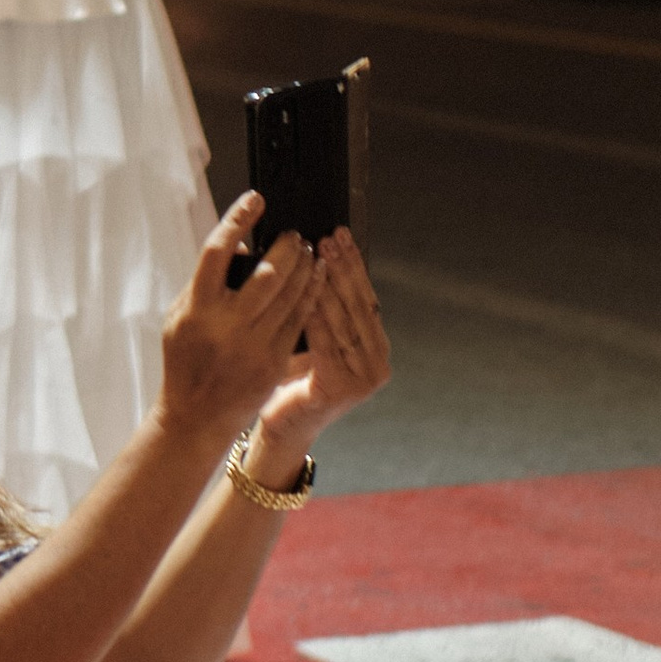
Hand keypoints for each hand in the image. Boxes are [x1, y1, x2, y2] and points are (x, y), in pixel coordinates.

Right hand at [155, 197, 319, 449]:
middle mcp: (226, 325)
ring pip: (291, 293)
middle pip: (267, 271)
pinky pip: (300, 318)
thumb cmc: (186, 359)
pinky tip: (317, 277)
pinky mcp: (274, 360)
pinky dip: (312, 292)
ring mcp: (253, 344)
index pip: (217, 252)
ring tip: (309, 250)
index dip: (237, 220)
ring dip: (306, 266)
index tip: (254, 199)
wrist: (196, 414)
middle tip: (295, 234)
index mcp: (196, 308)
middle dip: (287, 246)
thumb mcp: (180, 317)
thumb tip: (239, 248)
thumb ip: (204, 283)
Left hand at [249, 235, 391, 458]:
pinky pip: (326, 342)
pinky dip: (314, 315)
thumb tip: (315, 254)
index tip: (341, 233)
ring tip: (315, 254)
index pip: (366, 296)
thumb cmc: (292, 381)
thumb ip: (322, 307)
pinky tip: (305, 290)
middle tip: (328, 236)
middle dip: (342, 267)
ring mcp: (364, 378)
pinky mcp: (343, 388)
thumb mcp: (313, 338)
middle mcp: (378, 363)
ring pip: (342, 320)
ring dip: (328, 284)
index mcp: (376, 347)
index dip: (353, 263)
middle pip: (357, 305)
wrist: (282, 429)